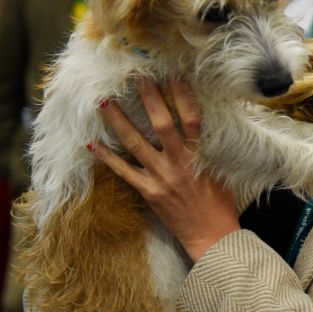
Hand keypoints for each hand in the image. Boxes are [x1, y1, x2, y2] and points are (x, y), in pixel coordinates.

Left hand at [91, 79, 239, 260]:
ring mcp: (160, 177)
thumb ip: (206, 149)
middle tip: (137, 77)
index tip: (173, 75)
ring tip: (104, 102)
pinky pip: (123, 172)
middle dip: (149, 99)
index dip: (182, 95)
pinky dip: (107, 157)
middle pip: (162, 125)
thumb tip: (197, 126)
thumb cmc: (219, 203)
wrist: (211, 235)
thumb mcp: (219, 170)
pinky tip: (93, 144)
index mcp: (199, 156)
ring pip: (136, 144)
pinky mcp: (148, 192)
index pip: (192, 119)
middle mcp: (178, 163)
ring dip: (119, 121)